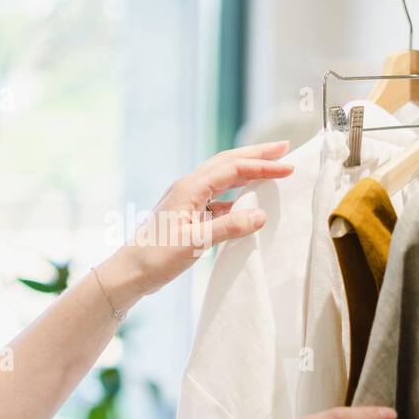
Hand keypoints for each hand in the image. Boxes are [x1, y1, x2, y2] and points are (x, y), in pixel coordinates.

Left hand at [105, 140, 294, 301]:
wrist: (130, 271)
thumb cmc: (157, 257)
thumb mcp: (195, 243)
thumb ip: (229, 228)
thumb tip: (261, 215)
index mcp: (190, 188)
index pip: (233, 169)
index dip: (262, 167)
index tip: (288, 167)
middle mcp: (188, 187)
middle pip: (227, 162)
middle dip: (256, 154)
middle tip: (284, 147)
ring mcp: (187, 199)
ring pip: (222, 176)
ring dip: (247, 169)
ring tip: (271, 166)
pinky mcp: (187, 213)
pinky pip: (217, 196)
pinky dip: (236, 192)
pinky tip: (249, 200)